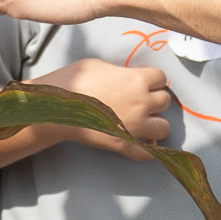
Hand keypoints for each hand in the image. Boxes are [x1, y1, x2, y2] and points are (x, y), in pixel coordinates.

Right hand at [35, 54, 175, 157]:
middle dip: (154, 100)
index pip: (161, 78)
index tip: (144, 83)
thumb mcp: (100, 66)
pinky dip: (146, 149)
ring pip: (164, 127)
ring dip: (155, 124)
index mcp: (136, 80)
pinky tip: (139, 143)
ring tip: (142, 122)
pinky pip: (148, 153)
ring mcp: (135, 126)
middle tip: (139, 101)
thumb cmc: (73, 81)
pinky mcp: (124, 145)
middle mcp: (141, 103)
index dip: (153, 80)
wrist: (55, 107)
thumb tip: (130, 79)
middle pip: (165, 101)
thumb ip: (122, 73)